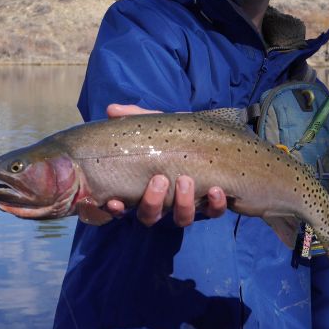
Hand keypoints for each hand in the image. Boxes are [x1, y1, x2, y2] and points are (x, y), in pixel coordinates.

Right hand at [104, 103, 227, 226]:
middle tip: (159, 179)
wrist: (215, 137)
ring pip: (181, 218)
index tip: (114, 201)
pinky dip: (215, 204)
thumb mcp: (158, 124)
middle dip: (153, 202)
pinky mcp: (213, 204)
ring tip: (185, 180)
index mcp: (146, 185)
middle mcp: (166, 201)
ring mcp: (189, 204)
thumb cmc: (179, 135)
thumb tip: (112, 110)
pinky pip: (214, 212)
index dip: (116, 209)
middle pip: (150, 215)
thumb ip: (136, 117)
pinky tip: (216, 190)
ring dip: (183, 203)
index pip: (124, 206)